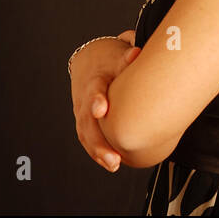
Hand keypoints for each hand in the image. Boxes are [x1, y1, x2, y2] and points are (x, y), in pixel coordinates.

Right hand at [70, 30, 140, 171]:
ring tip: (114, 164)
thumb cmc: (111, 60)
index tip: (101, 110)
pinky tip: (111, 164)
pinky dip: (97, 152)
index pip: (94, 90)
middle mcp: (84, 98)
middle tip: (114, 157)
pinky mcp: (84, 121)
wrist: (91, 60)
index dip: (96, 100)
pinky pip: (88, 138)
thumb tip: (136, 53)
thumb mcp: (118, 55)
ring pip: (86, 134)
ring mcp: (82, 111)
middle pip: (88, 121)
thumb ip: (127, 57)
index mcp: (94, 80)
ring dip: (98, 151)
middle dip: (99, 140)